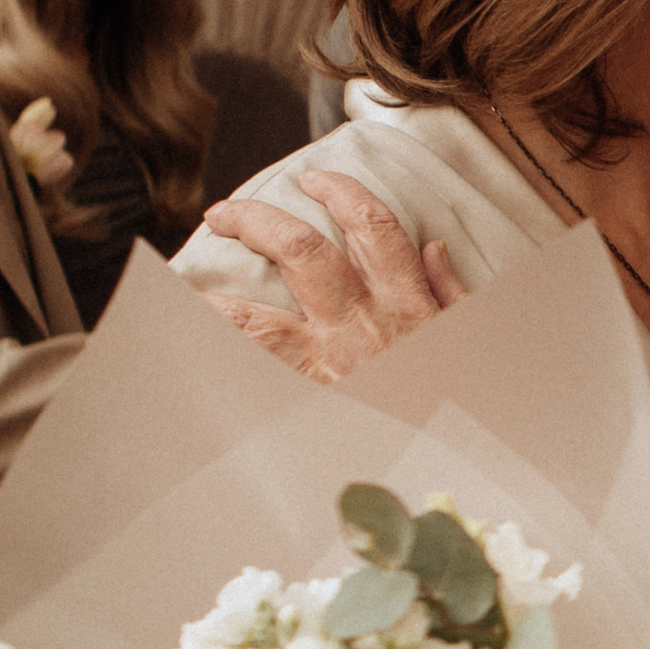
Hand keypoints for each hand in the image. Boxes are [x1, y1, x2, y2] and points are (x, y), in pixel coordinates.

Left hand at [196, 170, 460, 385]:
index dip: (342, 193)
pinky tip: (181, 325)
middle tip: (228, 211)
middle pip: (301, 253)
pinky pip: (242, 371)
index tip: (315, 180)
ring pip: (258, 313)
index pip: (375, 230)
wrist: (440, 468)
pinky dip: (210, 343)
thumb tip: (432, 249)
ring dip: (207, 312)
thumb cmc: (455, 406)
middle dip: (258, 220)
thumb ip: (451, 294)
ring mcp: (324, 367)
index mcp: (406, 309)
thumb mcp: (468, 343)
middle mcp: (360, 329)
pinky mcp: (301, 403)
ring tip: (185, 284)